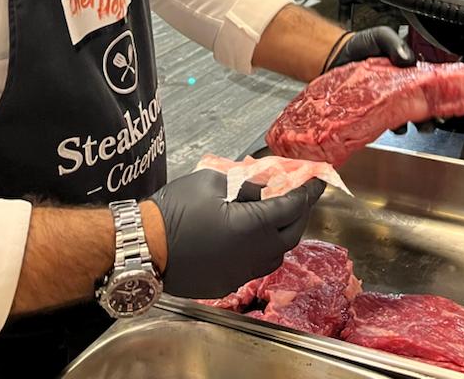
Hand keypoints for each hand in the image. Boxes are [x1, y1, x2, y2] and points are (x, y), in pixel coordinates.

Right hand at [150, 168, 323, 297]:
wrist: (144, 247)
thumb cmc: (176, 209)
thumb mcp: (212, 182)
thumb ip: (244, 184)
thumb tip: (262, 188)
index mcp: (253, 226)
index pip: (292, 207)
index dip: (308, 192)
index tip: (318, 180)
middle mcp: (254, 254)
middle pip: (292, 234)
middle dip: (300, 213)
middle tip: (300, 195)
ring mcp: (241, 272)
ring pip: (277, 254)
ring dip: (283, 233)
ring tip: (276, 214)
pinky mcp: (228, 283)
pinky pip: (256, 265)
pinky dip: (262, 248)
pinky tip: (251, 235)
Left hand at [323, 27, 437, 135]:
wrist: (337, 57)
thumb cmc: (362, 45)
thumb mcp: (381, 36)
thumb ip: (395, 43)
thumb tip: (407, 59)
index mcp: (412, 70)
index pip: (433, 84)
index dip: (440, 94)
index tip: (442, 102)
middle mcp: (405, 88)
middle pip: (426, 106)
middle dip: (429, 116)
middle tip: (426, 120)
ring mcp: (392, 102)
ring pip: (411, 118)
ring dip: (413, 124)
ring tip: (407, 122)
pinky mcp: (378, 114)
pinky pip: (391, 125)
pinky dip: (394, 127)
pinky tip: (392, 125)